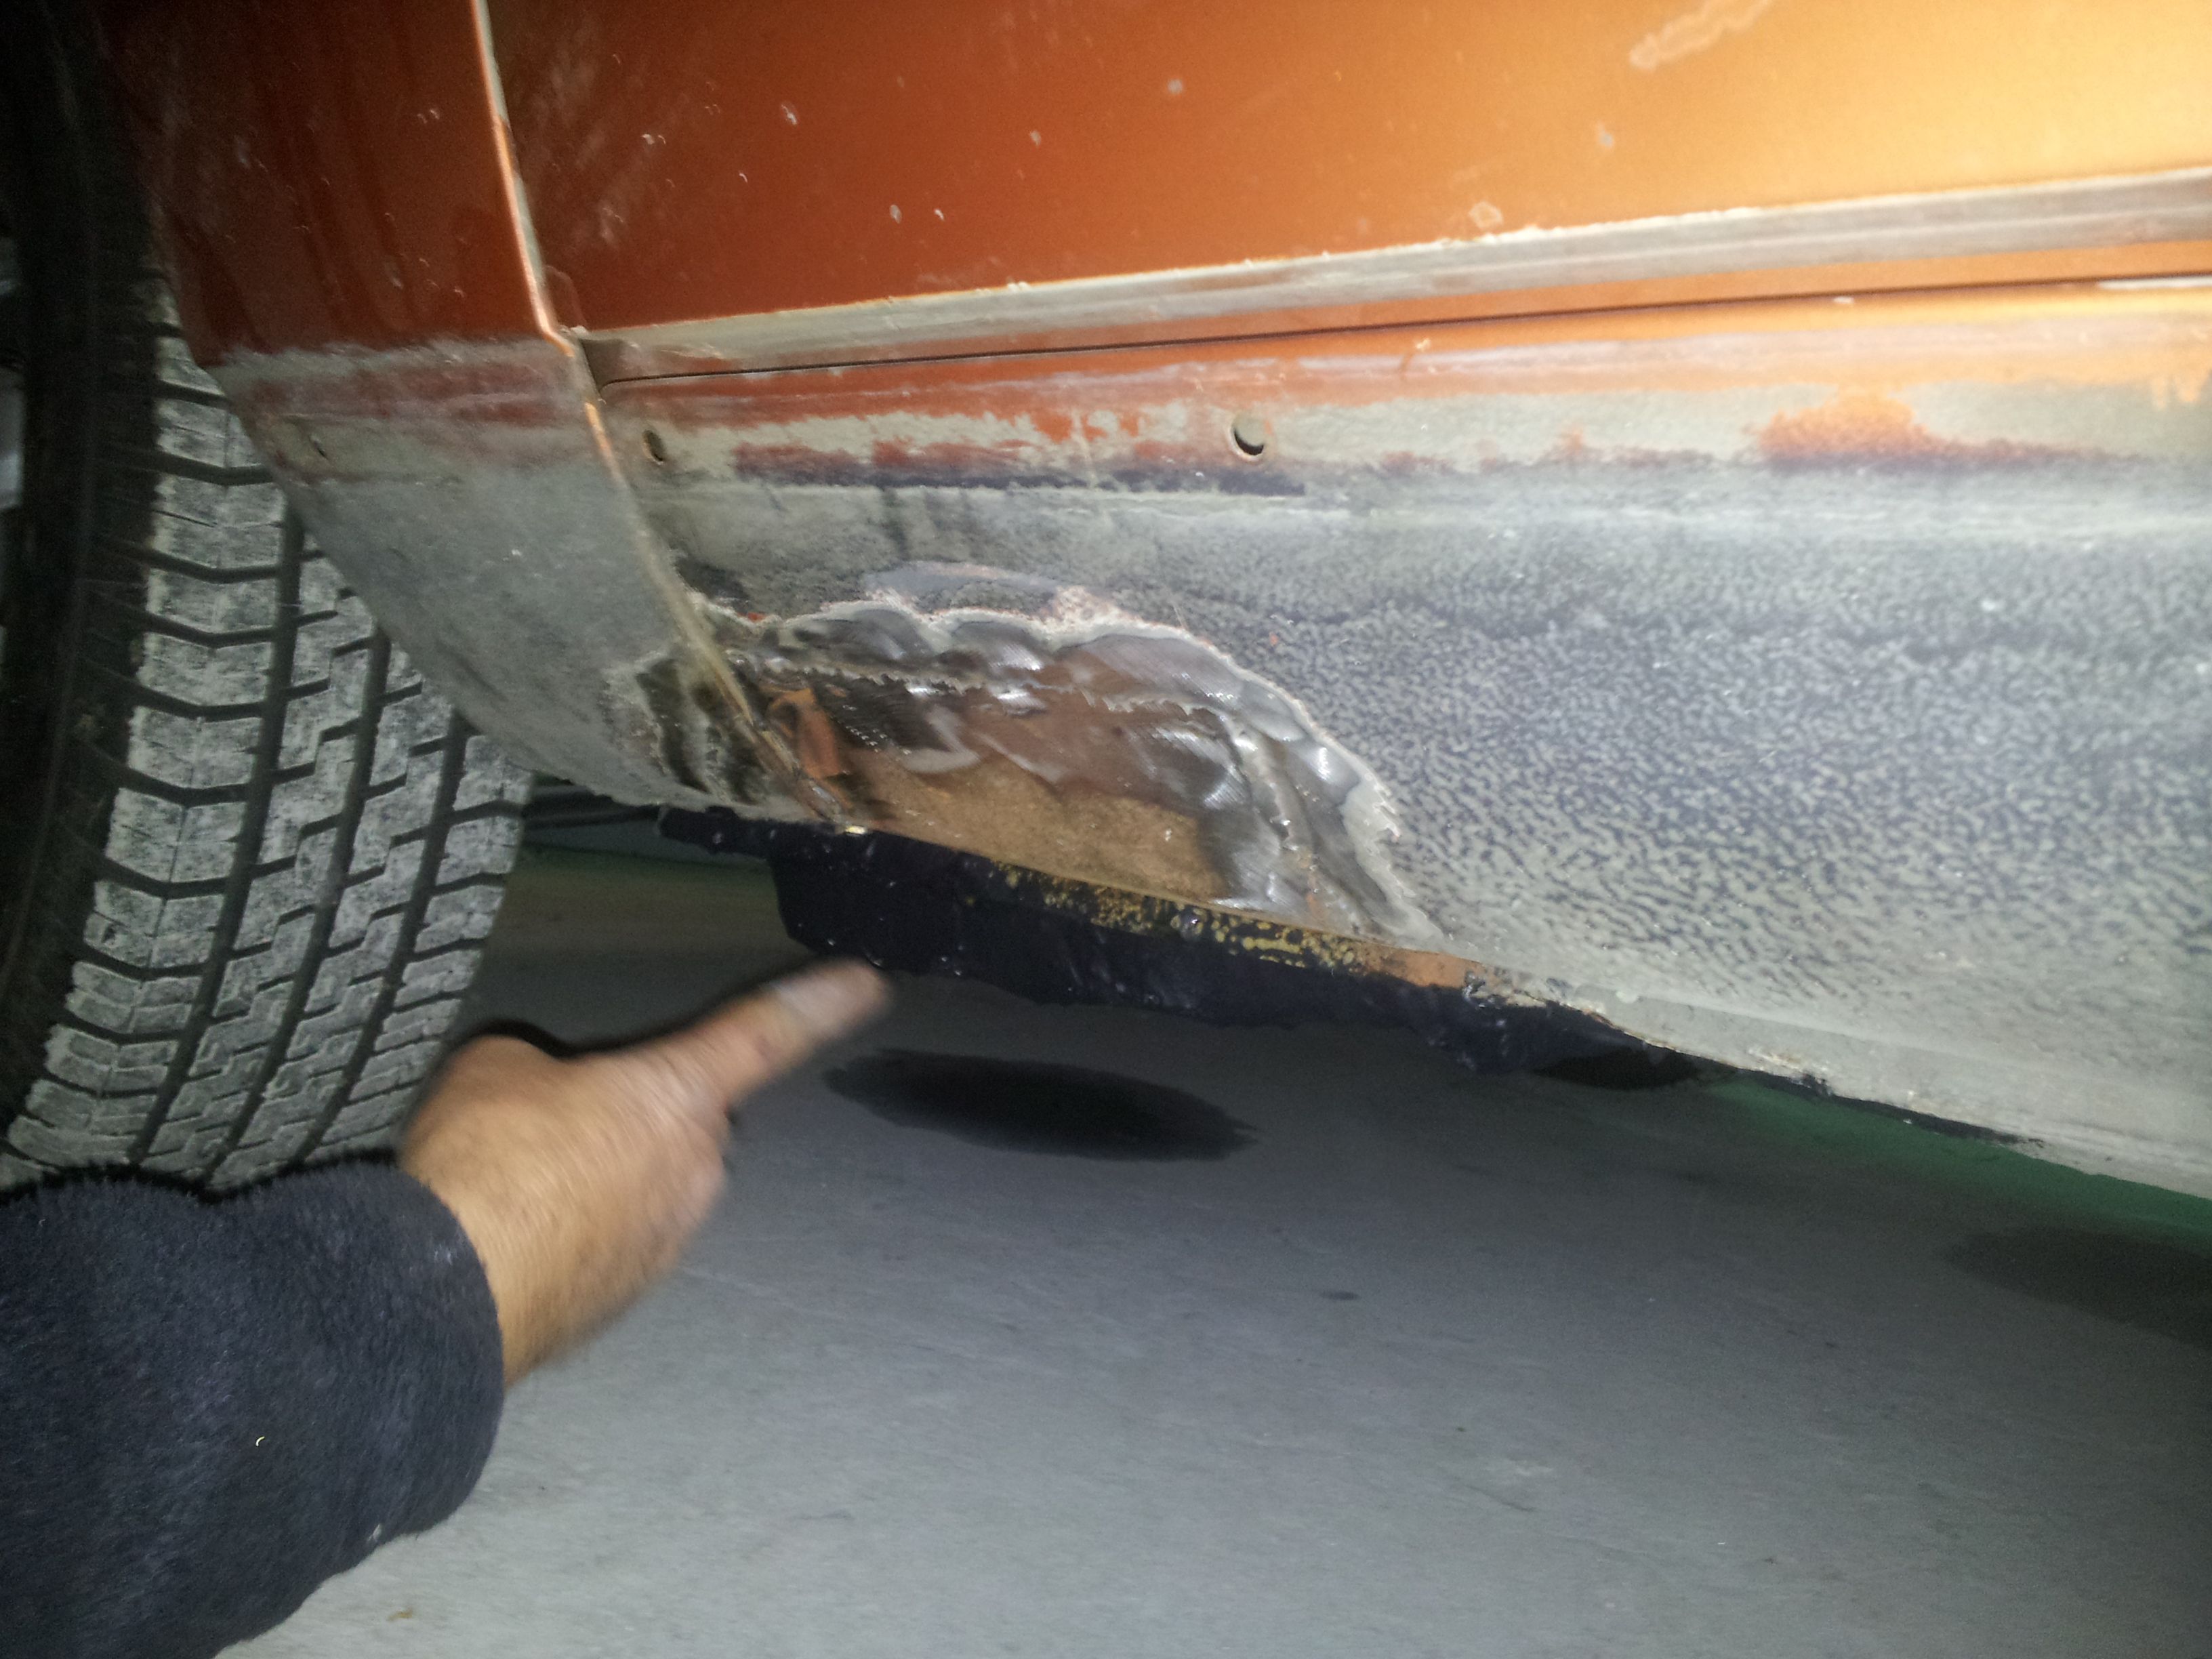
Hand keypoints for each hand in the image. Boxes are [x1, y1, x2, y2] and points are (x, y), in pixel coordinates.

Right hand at [400, 961, 888, 1383]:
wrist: (452, 1295)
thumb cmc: (486, 1162)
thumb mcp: (496, 1068)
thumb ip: (543, 1065)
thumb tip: (542, 1088)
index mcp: (679, 1091)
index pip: (766, 1031)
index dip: (820, 1002)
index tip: (871, 985)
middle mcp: (698, 1165)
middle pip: (685, 1118)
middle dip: (636, 1113)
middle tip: (554, 1118)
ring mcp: (672, 1237)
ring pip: (652, 1183)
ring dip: (605, 1177)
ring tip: (520, 1181)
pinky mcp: (632, 1293)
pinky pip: (620, 1238)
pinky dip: (582, 1231)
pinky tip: (522, 1231)